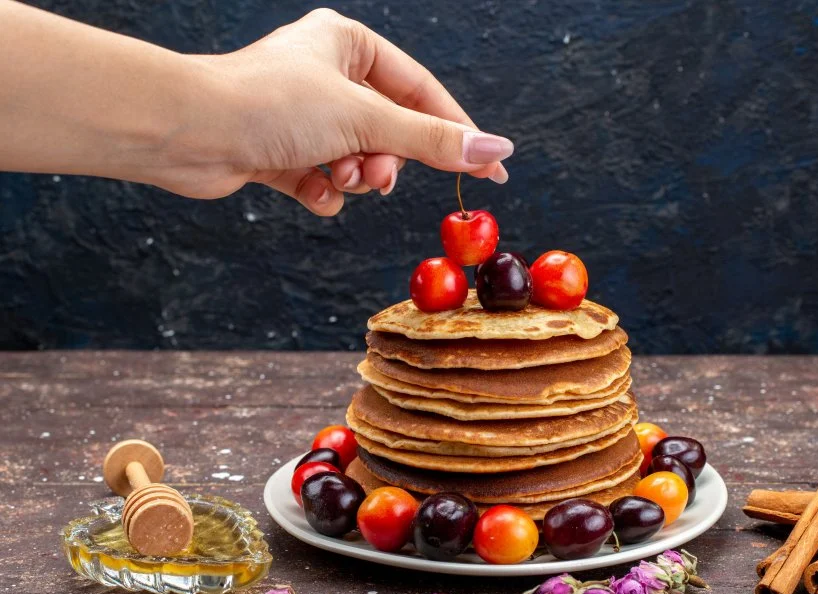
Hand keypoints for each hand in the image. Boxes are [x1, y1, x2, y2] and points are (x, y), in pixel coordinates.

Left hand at [187, 9, 512, 214]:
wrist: (188, 132)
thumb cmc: (270, 104)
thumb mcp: (367, 119)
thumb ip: (433, 142)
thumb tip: (495, 151)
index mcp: (349, 45)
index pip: (423, 92)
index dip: (458, 133)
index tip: (493, 169)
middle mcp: (328, 75)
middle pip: (392, 131)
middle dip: (388, 161)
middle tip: (376, 177)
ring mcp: (305, 116)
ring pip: (361, 159)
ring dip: (356, 177)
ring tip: (337, 176)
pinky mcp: (283, 152)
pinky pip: (327, 180)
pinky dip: (325, 191)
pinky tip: (309, 188)